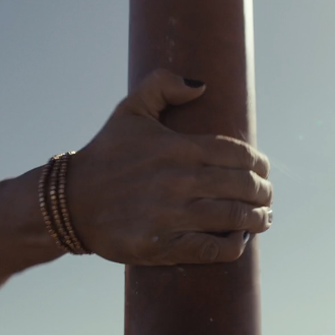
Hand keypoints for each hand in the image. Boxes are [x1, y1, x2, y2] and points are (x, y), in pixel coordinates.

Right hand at [68, 69, 272, 264]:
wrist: (69, 200)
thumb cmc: (103, 156)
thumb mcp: (128, 111)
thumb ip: (162, 85)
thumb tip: (202, 86)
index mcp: (178, 148)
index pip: (240, 154)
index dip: (260, 163)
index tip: (262, 170)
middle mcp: (179, 181)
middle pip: (244, 186)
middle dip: (263, 192)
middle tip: (265, 197)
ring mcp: (171, 215)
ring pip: (234, 217)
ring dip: (257, 219)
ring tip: (261, 218)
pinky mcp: (161, 245)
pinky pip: (212, 249)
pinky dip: (233, 246)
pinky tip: (238, 240)